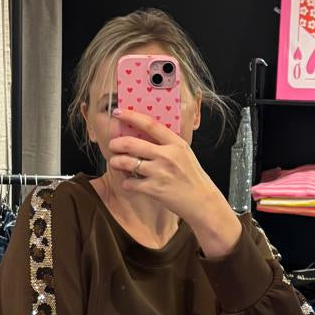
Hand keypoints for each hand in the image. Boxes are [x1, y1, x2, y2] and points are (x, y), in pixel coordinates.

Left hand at [108, 108, 242, 258]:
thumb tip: (145, 135)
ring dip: (117, 162)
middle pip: (132, 144)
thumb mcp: (184, 153)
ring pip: (128, 163)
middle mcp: (167, 156)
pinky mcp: (154, 189)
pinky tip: (130, 183)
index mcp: (175, 143)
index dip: (132, 116)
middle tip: (113, 145)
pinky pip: (131, 183)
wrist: (201, 201)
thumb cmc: (192, 177)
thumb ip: (167, 144)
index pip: (150, 124)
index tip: (118, 113)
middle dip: (117, 144)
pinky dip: (127, 182)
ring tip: (115, 163)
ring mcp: (160, 173)